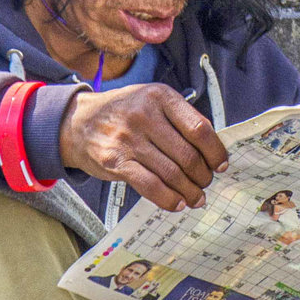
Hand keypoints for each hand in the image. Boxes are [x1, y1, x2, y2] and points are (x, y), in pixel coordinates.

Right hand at [58, 83, 228, 210]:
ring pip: (172, 173)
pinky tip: (177, 203)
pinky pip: (151, 186)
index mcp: (160, 97)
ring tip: (196, 197)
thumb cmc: (124, 113)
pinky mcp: (116, 162)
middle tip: (205, 183)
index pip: (200, 128)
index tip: (221, 165)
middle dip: (203, 175)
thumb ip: (180, 118)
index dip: (216, 152)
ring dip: (190, 191)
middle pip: (188, 155)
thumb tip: (214, 149)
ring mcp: (128, 139)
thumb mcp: (152, 101)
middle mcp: (144, 115)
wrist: (78, 122)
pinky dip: (169, 199)